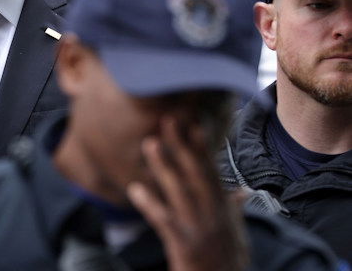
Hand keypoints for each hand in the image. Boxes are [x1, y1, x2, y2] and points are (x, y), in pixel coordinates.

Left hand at [127, 117, 247, 270]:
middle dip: (181, 145)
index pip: (212, 172)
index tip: (193, 122)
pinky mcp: (184, 246)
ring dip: (163, 165)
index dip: (202, 147)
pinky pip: (164, 221)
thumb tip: (241, 191)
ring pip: (179, 191)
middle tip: (168, 119)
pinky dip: (150, 204)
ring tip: (149, 143)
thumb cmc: (227, 265)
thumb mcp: (236, 236)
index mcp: (223, 211)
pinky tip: (135, 189)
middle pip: (196, 174)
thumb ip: (235, 211)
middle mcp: (214, 216)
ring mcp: (199, 230)